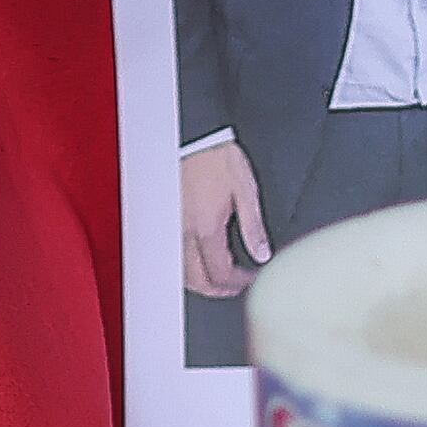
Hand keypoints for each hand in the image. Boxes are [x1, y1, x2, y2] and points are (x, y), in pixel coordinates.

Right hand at [180, 140, 269, 297]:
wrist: (193, 135)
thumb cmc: (216, 156)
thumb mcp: (245, 191)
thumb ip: (254, 227)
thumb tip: (262, 253)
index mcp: (207, 229)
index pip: (221, 273)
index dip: (239, 283)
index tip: (251, 279)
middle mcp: (184, 233)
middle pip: (197, 280)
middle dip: (218, 290)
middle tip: (235, 288)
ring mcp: (171, 227)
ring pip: (181, 271)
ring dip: (199, 282)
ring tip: (217, 280)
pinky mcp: (164, 218)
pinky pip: (172, 254)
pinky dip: (185, 266)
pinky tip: (195, 262)